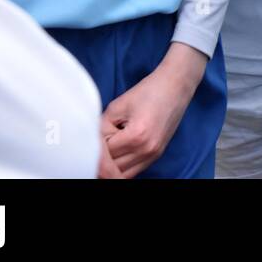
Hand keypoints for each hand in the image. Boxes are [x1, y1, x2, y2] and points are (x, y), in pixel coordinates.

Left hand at [101, 43, 206, 178]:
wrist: (176, 85)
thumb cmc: (148, 91)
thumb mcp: (117, 107)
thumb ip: (101, 130)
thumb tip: (89, 147)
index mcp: (136, 136)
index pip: (104, 155)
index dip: (92, 149)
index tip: (85, 143)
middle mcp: (147, 150)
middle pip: (112, 169)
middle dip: (100, 158)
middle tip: (93, 146)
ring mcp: (153, 154)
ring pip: (121, 175)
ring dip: (110, 165)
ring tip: (105, 149)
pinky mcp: (156, 155)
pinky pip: (133, 172)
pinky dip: (121, 167)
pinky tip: (116, 155)